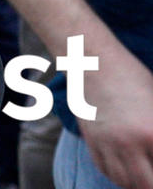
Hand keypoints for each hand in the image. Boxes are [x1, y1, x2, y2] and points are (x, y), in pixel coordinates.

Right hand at [84, 47, 152, 188]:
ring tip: (144, 177)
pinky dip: (116, 175)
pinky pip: (104, 168)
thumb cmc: (131, 75)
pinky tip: (125, 170)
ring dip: (135, 183)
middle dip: (152, 183)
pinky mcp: (91, 139)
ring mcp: (106, 143)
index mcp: (151, 133)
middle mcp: (128, 144)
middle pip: (145, 184)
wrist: (91, 60)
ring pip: (123, 180)